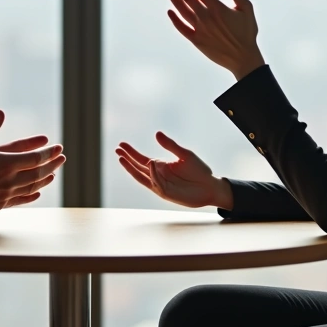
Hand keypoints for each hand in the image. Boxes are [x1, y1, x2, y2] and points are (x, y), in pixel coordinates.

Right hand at [0, 110, 65, 216]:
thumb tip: (0, 112)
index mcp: (6, 163)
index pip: (35, 158)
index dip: (48, 153)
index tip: (58, 147)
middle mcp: (10, 180)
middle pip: (38, 172)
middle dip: (52, 164)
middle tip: (61, 158)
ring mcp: (6, 194)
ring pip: (32, 186)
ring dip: (45, 179)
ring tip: (53, 174)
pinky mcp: (1, 204)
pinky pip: (21, 199)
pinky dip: (32, 194)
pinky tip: (37, 192)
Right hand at [115, 132, 232, 209]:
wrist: (210, 187)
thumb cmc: (199, 171)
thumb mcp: (185, 154)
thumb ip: (170, 145)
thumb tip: (156, 133)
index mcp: (161, 166)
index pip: (141, 159)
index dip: (131, 152)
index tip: (121, 145)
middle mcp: (157, 175)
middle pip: (138, 167)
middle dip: (127, 159)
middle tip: (117, 150)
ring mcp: (160, 185)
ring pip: (142, 177)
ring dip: (132, 168)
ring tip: (122, 158)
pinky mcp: (166, 193)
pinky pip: (156, 183)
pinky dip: (153, 174)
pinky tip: (150, 163)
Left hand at [164, 0, 264, 79]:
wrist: (243, 58)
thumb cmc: (247, 32)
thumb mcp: (246, 8)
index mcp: (217, 8)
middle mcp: (205, 17)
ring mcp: (199, 29)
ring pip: (182, 10)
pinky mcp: (196, 40)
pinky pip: (182, 28)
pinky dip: (175, 19)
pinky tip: (170, 11)